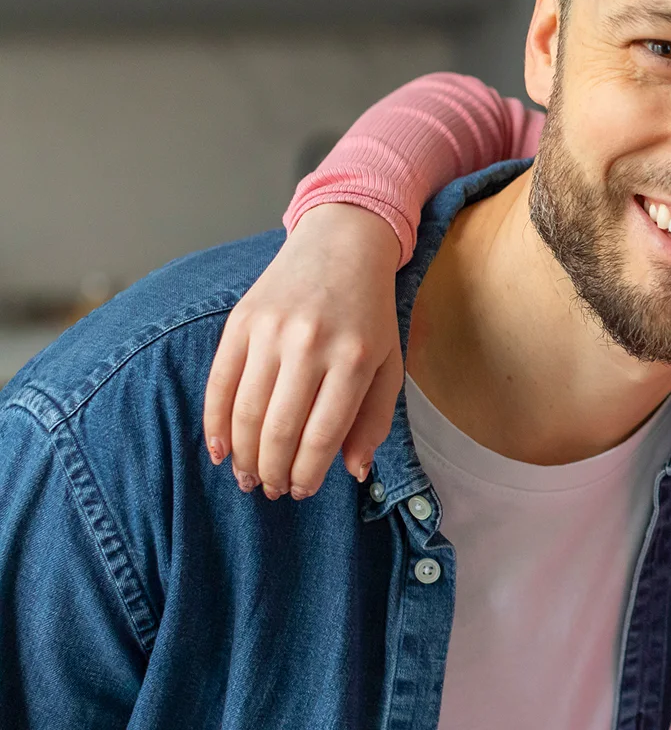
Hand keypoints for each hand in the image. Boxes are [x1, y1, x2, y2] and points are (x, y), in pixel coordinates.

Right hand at [203, 203, 405, 498]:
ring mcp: (272, 332)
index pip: (323, 434)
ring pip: (247, 411)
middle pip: (280, 429)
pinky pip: (219, 382)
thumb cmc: (369, 314)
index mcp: (354, 359)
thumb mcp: (389, 362)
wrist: (340, 247)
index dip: (308, 472)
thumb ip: (373, 419)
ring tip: (249, 477)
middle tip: (273, 490)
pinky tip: (220, 450)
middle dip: (274, 470)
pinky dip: (215, 423)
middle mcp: (311, 345)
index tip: (302, 491)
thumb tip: (354, 471)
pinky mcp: (241, 321)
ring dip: (244, 454)